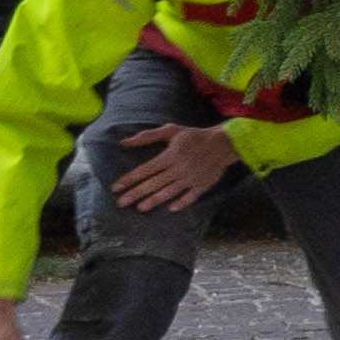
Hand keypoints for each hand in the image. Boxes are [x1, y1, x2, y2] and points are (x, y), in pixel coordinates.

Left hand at [114, 117, 244, 212]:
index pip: (145, 169)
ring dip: (154, 200)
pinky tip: (171, 209)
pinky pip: (191, 196)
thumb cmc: (194, 136)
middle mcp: (179, 168)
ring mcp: (192, 178)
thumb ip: (147, 136)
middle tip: (121, 203)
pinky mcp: (203, 184)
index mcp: (170, 155)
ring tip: (140, 208)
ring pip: (170, 191)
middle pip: (154, 183)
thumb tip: (124, 142)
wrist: (224, 143)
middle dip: (136, 193)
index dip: (129, 179)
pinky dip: (182, 202)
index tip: (115, 187)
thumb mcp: (171, 130)